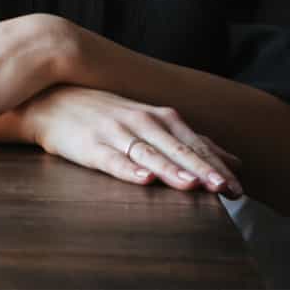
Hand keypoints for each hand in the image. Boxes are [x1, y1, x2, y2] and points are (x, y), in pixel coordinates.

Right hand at [20, 85, 244, 197]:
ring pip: (147, 153)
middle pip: (175, 148)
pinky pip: (111, 159)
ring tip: (191, 185)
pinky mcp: (89, 146)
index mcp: (156, 117)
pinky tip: (143, 178)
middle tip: (225, 188)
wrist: (50, 101)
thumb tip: (234, 161)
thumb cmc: (104, 114)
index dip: (216, 164)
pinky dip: (128, 169)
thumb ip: (191, 142)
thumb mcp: (149, 122)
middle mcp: (138, 121)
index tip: (238, 188)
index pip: (193, 142)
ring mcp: (113, 132)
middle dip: (201, 168)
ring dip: (170, 169)